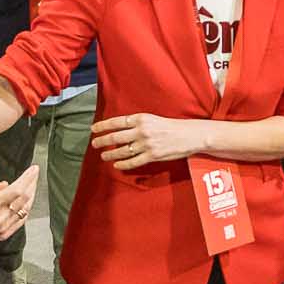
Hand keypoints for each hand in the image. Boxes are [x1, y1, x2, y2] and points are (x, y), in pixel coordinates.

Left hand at [89, 112, 203, 169]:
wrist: (189, 135)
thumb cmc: (171, 126)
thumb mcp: (152, 119)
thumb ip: (137, 123)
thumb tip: (120, 128)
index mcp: (141, 118)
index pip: (116, 122)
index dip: (103, 126)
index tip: (93, 129)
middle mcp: (142, 131)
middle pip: (116, 137)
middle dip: (102, 141)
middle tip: (94, 144)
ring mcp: (146, 144)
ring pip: (122, 151)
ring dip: (110, 154)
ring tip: (104, 156)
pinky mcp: (152, 156)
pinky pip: (133, 162)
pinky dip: (123, 164)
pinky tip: (117, 165)